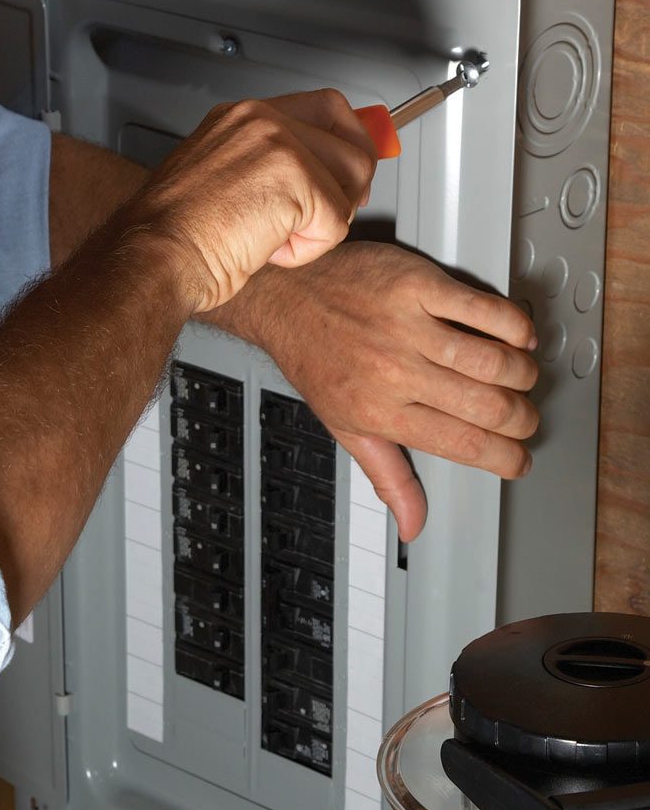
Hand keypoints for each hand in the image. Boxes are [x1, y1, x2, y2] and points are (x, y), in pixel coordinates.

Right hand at [126, 90, 376, 312]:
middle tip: (328, 215)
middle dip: (351, 181)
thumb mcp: (219, 181)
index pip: (324, 108)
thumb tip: (320, 182)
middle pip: (350, 134)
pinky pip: (335, 223)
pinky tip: (268, 249)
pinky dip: (308, 250)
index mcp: (240, 118)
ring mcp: (279, 143)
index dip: (346, 141)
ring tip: (278, 236)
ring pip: (351, 178)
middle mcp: (260, 119)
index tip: (352, 169)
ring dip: (324, 221)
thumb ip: (266, 169)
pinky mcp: (296, 177)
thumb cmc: (172, 237)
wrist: (152, 256)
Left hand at [215, 241, 538, 539]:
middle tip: (523, 417)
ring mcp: (405, 327)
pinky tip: (516, 335)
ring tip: (519, 377)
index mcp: (380, 412)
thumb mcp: (344, 424)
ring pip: (494, 362)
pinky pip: (484, 310)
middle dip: (521, 419)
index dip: (506, 458)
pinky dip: (514, 325)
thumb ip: (387, 474)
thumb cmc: (314, 355)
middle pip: (489, 407)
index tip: (518, 458)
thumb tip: (413, 524)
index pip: (465, 446)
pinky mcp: (415, 285)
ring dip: (521, 374)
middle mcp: (393, 372)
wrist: (286, 295)